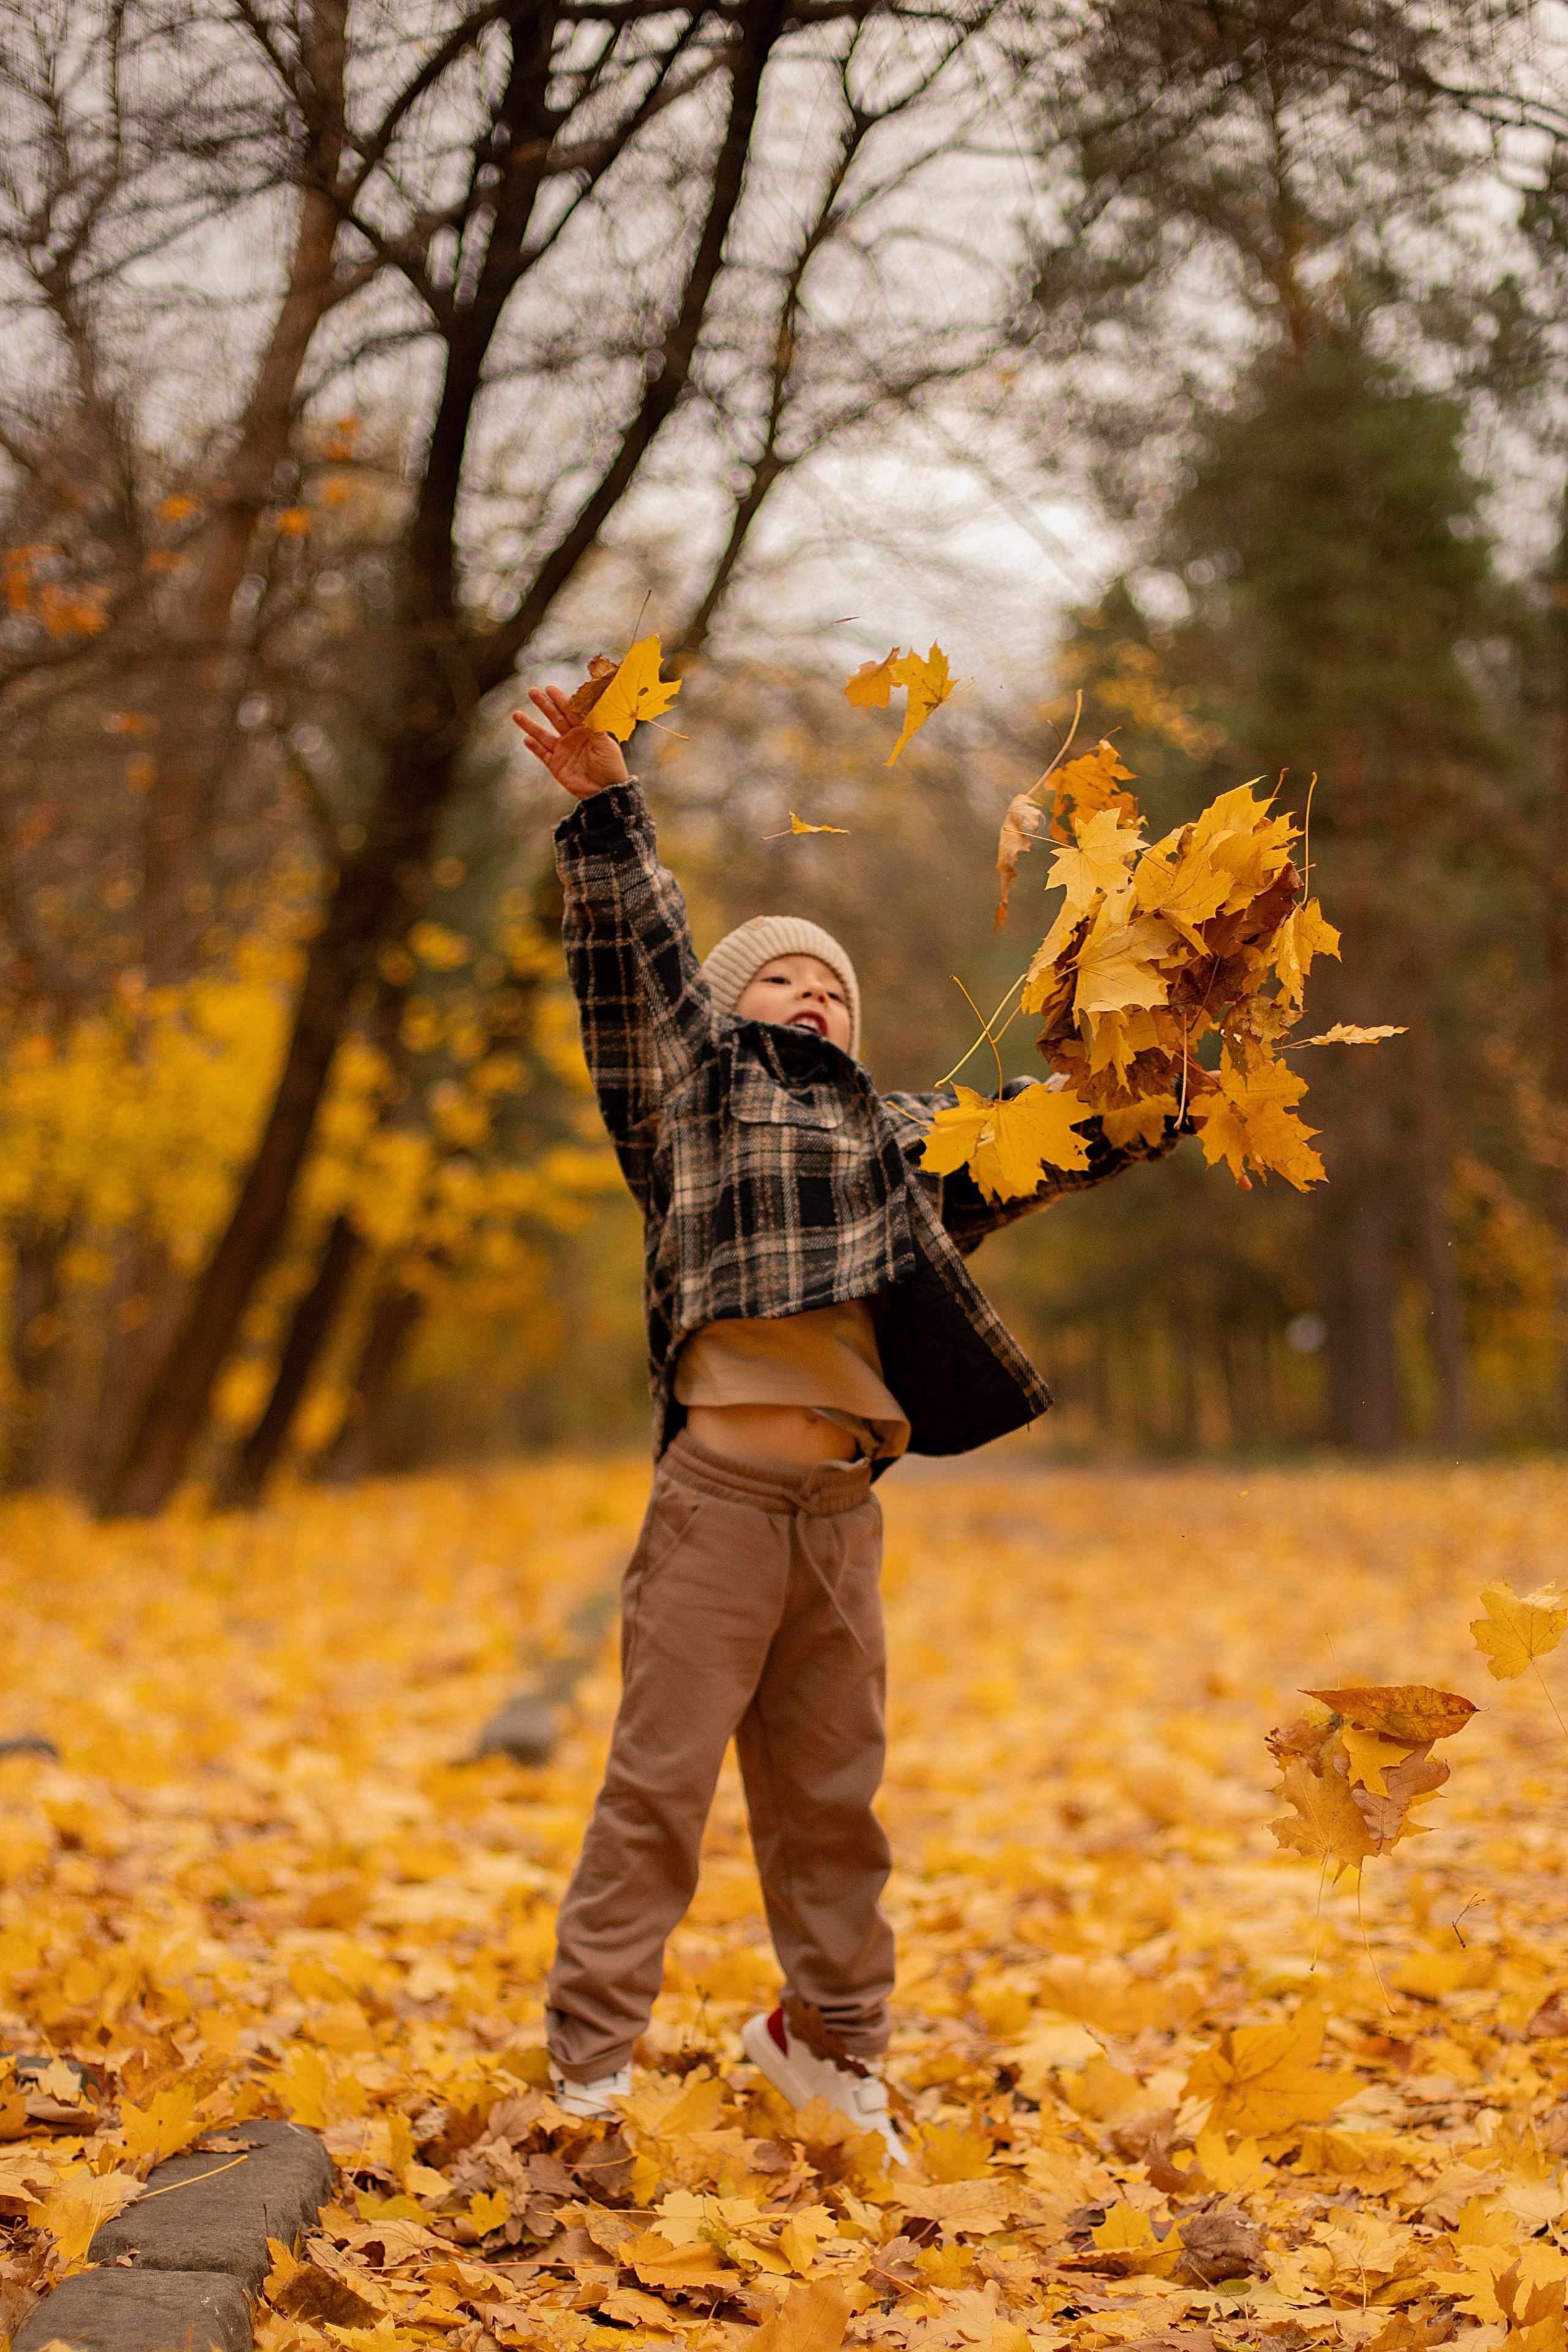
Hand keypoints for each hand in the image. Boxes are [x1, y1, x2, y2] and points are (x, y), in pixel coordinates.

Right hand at [511, 686, 628, 798]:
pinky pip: (543, 754)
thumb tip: (589, 709)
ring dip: (530, 725)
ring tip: (517, 714)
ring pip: (543, 735)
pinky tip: (527, 739)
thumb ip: (595, 728)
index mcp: (586, 730)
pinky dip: (535, 747)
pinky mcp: (556, 766)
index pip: (571, 711)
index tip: (550, 689)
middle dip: (544, 705)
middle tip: (532, 691)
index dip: (560, 700)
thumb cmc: (611, 767)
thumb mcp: (605, 746)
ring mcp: (562, 751)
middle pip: (555, 718)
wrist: (607, 792)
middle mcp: (572, 737)